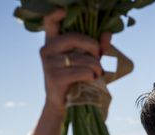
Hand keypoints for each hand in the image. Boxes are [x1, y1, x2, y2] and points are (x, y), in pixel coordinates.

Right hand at [33, 9, 110, 134]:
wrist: (64, 105)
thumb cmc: (76, 80)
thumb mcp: (87, 61)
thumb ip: (96, 48)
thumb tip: (108, 34)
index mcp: (52, 42)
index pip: (49, 21)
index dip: (56, 13)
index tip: (64, 10)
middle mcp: (47, 49)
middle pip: (75, 37)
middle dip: (93, 47)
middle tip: (99, 58)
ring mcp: (49, 63)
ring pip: (82, 58)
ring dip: (96, 67)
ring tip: (98, 74)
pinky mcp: (54, 77)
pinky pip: (81, 71)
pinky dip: (91, 75)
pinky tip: (92, 80)